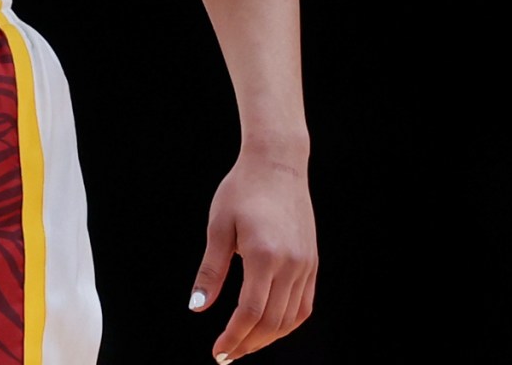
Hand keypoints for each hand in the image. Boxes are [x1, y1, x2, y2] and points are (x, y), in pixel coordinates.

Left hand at [190, 151, 316, 359]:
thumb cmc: (241, 191)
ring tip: (244, 346)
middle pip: (272, 321)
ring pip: (291, 318)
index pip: (250, 312)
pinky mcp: (313, 262)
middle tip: (226, 355)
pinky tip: (269, 328)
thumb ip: (211, 270)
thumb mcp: (218, 227)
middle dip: (248, 343)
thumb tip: (198, 307)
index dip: (233, 337)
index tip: (217, 352)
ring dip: (268, 337)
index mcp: (264, 256)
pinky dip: (288, 322)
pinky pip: (304, 304)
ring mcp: (307, 265)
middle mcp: (291, 265)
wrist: (277, 165)